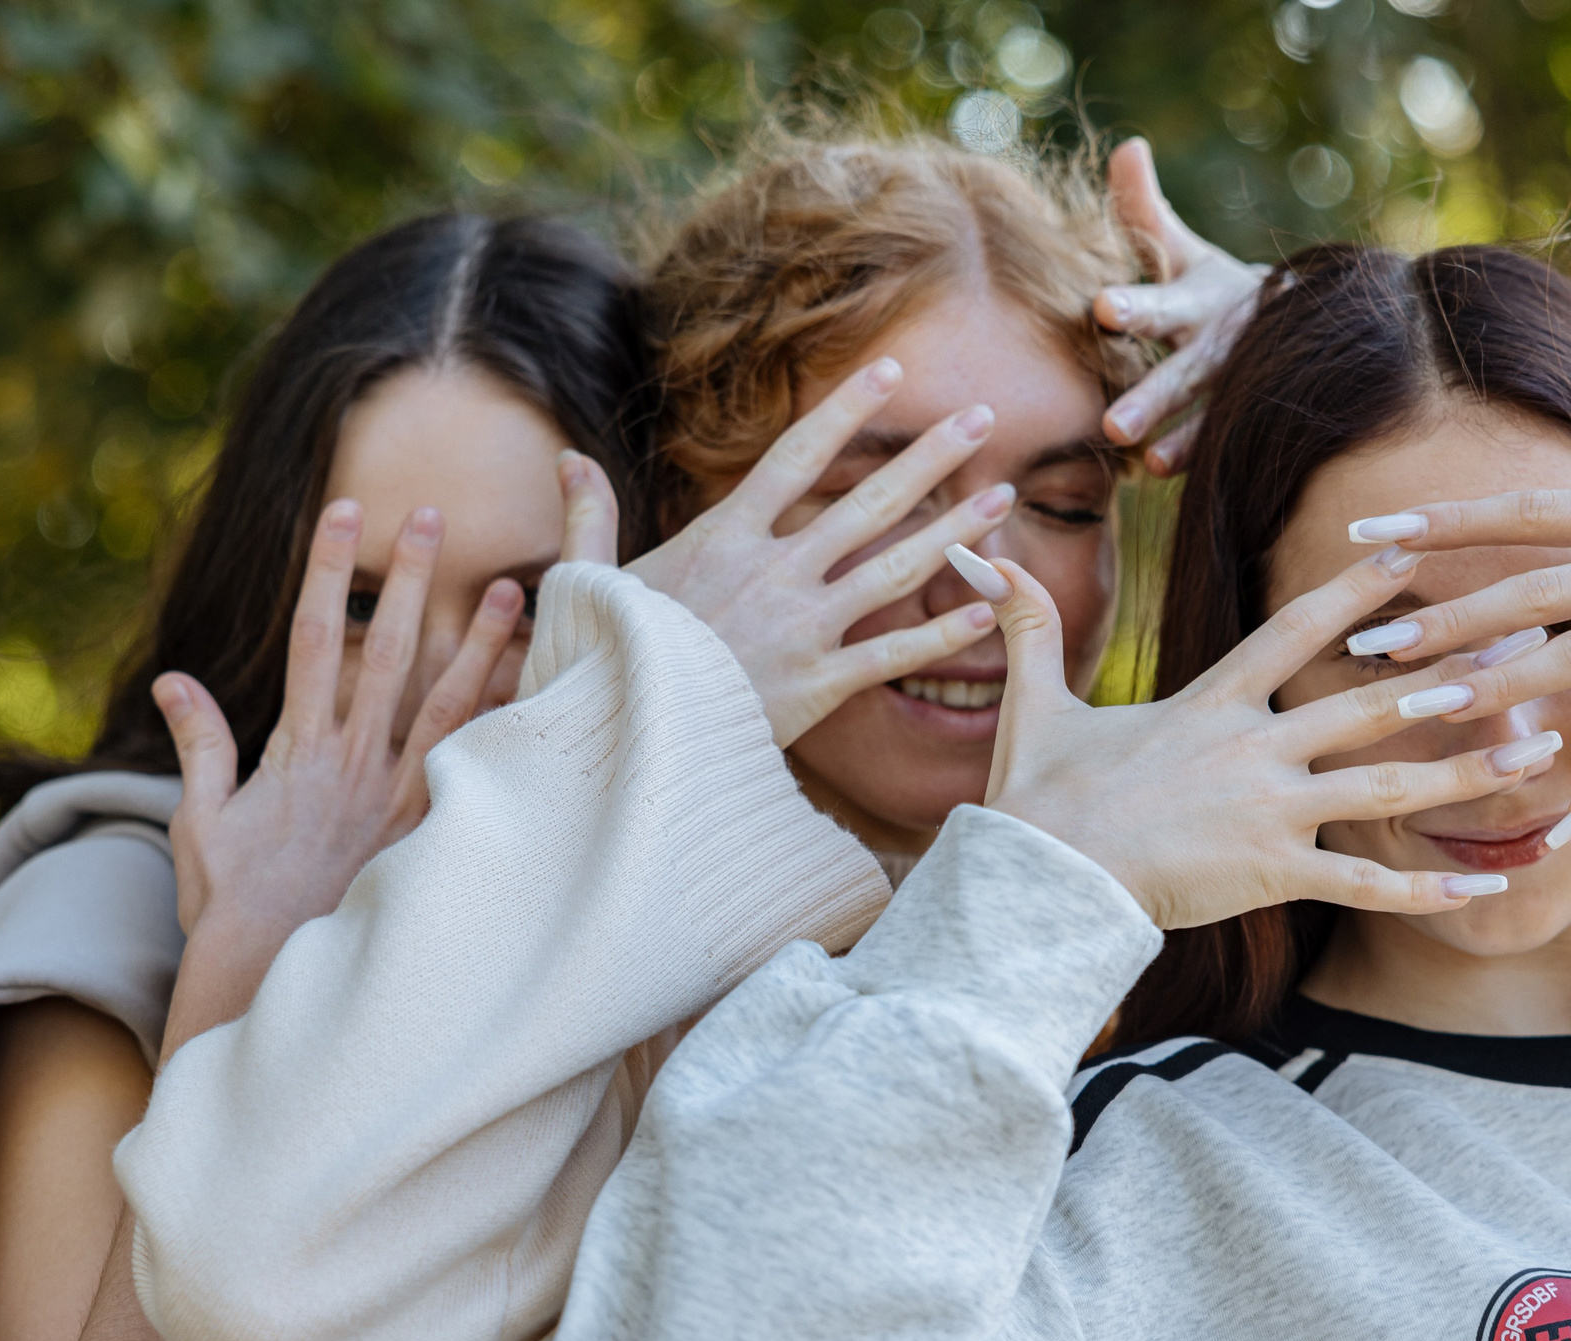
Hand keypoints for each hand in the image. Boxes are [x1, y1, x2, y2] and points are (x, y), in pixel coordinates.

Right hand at [151, 492, 545, 1048]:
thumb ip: (201, 745)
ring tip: (517, 587)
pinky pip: (476, 773)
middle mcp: (351, 762)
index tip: (344, 511)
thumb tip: (172, 679)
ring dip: (479, 643)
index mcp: (297, 749)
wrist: (267, 978)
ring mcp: (395, 798)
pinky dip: (506, 733)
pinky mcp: (427, 835)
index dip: (327, 570)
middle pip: (383, 652)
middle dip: (406, 580)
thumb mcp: (202, 822)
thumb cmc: (232, 908)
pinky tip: (542, 698)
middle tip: (430, 514)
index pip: (312, 637)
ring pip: (444, 704)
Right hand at [620, 358, 1013, 746]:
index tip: (891, 373)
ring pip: (895, 568)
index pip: (795, 457)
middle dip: (931, 456)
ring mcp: (802, 627)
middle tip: (983, 417)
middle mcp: (774, 572)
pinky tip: (988, 608)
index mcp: (723, 538)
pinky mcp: (818, 685)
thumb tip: (567, 460)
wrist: (621, 737)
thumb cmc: (601, 660)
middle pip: (867, 501)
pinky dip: (942, 633)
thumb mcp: (585, 579)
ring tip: (1003, 497)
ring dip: (955, 531)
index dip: (845, 411)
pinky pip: (893, 653)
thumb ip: (588, 516)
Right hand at [974, 548, 1528, 929]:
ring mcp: (1267, 814)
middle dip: (1451, 678)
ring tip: (1537, 756)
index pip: (1293, 628)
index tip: (1409, 551)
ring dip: (1466, 772)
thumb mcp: (1034, 704)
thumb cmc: (1035, 798)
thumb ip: (1026, 625)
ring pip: (1386, 789)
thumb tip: (975, 552)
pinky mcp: (1268, 876)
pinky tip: (1484, 884)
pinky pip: (1363, 883)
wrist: (1037, 878)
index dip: (1354, 588)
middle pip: (1369, 706)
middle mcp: (1252, 750)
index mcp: (1209, 703)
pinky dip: (1427, 886)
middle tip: (1521, 653)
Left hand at [1094, 137, 1273, 475]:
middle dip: (1152, 396)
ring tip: (1147, 460)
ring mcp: (1235, 383)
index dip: (1133, 305)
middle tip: (1112, 424)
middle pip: (1184, 370)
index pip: (1160, 301)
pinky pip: (1222, 440)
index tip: (1101, 307)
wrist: (1292, 322)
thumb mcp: (1180, 249)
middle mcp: (1219, 342)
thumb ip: (1143, 210)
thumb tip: (1126, 147)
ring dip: (1182, 437)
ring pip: (1208, 411)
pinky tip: (1163, 472)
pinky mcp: (1242, 416)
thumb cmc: (1208, 287)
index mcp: (1196, 298)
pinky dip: (1200, 457)